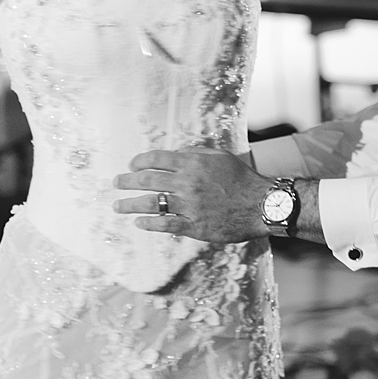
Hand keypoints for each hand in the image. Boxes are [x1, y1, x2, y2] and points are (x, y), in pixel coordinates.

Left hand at [113, 148, 268, 241]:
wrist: (260, 205)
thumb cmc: (242, 179)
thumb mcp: (220, 157)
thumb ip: (196, 153)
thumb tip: (176, 152)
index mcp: (192, 164)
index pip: (157, 159)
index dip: (140, 161)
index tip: (131, 165)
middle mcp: (187, 183)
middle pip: (148, 180)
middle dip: (127, 181)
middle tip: (116, 183)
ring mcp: (189, 206)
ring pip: (151, 204)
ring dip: (130, 204)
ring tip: (118, 206)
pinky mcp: (194, 226)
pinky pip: (165, 224)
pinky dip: (149, 224)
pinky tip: (139, 223)